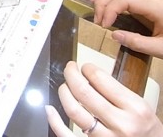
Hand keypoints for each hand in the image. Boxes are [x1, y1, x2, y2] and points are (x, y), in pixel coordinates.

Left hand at [46, 61, 162, 136]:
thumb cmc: (146, 130)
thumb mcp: (140, 106)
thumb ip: (117, 91)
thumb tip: (89, 75)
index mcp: (134, 108)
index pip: (100, 79)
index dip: (87, 68)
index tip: (84, 67)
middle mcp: (120, 124)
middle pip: (83, 92)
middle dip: (71, 74)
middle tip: (69, 69)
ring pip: (73, 111)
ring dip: (64, 93)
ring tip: (64, 86)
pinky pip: (67, 135)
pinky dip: (55, 121)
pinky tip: (50, 109)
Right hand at [91, 0, 162, 59]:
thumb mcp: (162, 49)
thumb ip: (139, 43)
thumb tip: (115, 36)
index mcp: (156, 6)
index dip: (110, 10)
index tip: (104, 25)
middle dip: (103, 4)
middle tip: (97, 21)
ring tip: (96, 13)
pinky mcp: (145, 0)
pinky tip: (102, 3)